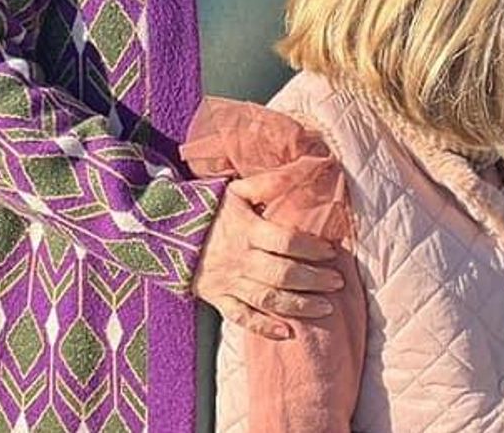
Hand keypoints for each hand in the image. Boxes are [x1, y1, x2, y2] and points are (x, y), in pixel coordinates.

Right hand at [192, 179, 343, 340]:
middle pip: (281, 273)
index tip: (332, 252)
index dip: (311, 248)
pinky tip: (287, 332)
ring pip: (267, 298)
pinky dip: (264, 327)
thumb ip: (268, 184)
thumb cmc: (212, 210)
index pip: (285, 242)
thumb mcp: (237, 190)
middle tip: (338, 283)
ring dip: (298, 305)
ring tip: (326, 308)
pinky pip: (241, 317)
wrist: (165, 231)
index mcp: (248, 230)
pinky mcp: (217, 298)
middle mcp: (240, 258)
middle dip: (313, 280)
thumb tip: (302, 172)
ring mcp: (228, 281)